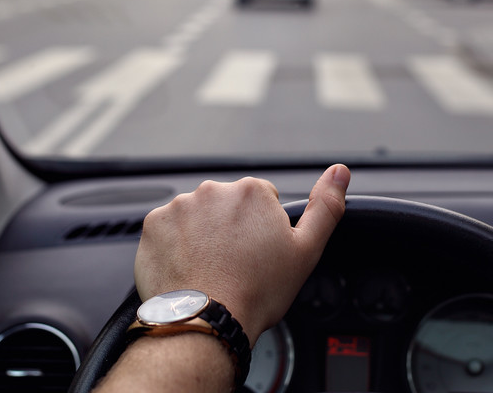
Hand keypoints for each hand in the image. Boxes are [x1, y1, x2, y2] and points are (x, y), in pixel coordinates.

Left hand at [134, 164, 349, 345]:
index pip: (260, 203)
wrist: (206, 321)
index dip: (262, 232)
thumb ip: (326, 206)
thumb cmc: (256, 292)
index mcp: (251, 192)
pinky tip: (189, 269)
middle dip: (230, 230)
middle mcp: (213, 191)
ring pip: (197, 218)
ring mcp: (179, 207)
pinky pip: (168, 230)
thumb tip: (340, 172)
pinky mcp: (153, 225)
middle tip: (235, 266)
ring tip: (211, 270)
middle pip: (227, 207)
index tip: (258, 255)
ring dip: (203, 237)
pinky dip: (176, 246)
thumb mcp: (306, 251)